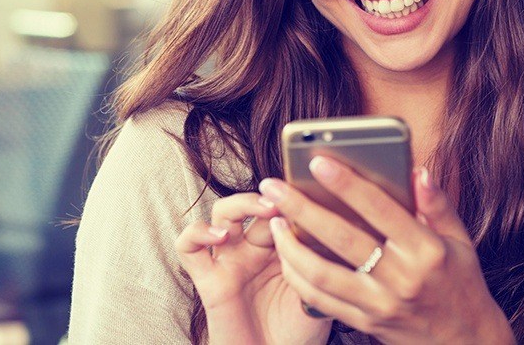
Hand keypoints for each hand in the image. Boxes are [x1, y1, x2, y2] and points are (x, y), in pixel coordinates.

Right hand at [175, 192, 331, 344]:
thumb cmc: (300, 333)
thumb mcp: (321, 293)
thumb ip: (321, 265)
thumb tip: (335, 236)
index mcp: (282, 246)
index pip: (282, 208)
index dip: (291, 197)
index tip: (307, 193)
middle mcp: (254, 248)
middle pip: (252, 202)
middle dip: (268, 197)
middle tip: (283, 200)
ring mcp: (230, 261)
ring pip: (221, 212)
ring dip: (237, 204)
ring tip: (260, 211)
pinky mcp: (209, 280)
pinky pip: (188, 248)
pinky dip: (197, 233)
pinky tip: (218, 237)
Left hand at [259, 159, 515, 344]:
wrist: (466, 343)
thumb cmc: (461, 284)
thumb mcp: (460, 241)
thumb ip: (437, 205)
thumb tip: (418, 170)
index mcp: (426, 250)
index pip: (380, 209)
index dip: (347, 183)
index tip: (317, 161)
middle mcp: (401, 277)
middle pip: (342, 238)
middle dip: (301, 209)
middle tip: (272, 186)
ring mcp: (381, 303)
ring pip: (323, 273)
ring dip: (291, 246)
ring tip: (273, 222)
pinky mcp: (366, 322)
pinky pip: (321, 299)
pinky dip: (298, 276)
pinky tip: (285, 255)